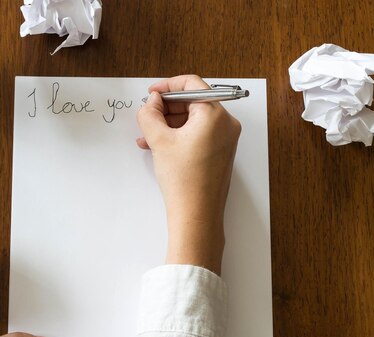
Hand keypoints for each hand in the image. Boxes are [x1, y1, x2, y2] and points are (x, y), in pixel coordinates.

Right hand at [136, 75, 240, 273]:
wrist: (196, 215)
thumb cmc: (184, 180)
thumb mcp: (159, 140)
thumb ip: (150, 114)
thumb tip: (151, 103)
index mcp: (215, 115)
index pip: (192, 84)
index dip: (168, 86)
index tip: (152, 93)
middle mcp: (225, 124)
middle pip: (193, 102)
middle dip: (167, 108)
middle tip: (147, 115)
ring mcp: (224, 140)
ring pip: (193, 120)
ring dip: (169, 123)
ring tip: (147, 136)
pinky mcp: (219, 153)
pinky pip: (197, 135)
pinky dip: (178, 136)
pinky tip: (158, 146)